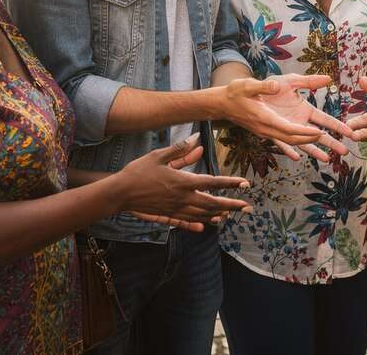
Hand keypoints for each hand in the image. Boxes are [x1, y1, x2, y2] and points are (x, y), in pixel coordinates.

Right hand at [119, 134, 252, 231]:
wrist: (120, 192)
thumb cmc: (139, 171)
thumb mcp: (159, 155)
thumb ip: (180, 150)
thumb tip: (198, 141)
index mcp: (183, 181)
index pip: (213, 182)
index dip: (230, 183)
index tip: (245, 184)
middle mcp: (182, 198)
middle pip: (212, 204)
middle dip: (231, 205)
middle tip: (246, 207)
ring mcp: (175, 209)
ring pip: (202, 215)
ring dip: (218, 214)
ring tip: (230, 215)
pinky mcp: (167, 215)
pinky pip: (186, 222)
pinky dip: (198, 224)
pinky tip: (205, 226)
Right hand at [217, 77, 328, 160]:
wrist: (222, 104)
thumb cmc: (235, 93)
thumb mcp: (248, 85)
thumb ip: (264, 86)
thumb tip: (276, 85)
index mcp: (265, 118)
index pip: (289, 129)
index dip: (305, 132)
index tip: (320, 133)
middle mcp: (266, 129)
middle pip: (292, 139)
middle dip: (312, 143)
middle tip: (330, 143)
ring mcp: (265, 132)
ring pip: (289, 143)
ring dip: (307, 148)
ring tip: (325, 155)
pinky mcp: (265, 131)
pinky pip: (282, 142)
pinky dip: (293, 148)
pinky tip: (298, 156)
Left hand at [253, 74, 356, 160]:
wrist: (250, 91)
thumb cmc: (272, 85)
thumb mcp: (291, 81)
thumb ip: (309, 81)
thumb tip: (328, 79)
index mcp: (305, 109)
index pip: (324, 119)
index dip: (337, 126)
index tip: (349, 132)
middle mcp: (298, 122)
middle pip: (318, 135)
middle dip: (332, 142)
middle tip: (345, 151)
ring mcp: (286, 129)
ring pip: (303, 143)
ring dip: (315, 151)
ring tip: (327, 159)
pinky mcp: (273, 133)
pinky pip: (281, 144)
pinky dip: (288, 150)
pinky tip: (296, 157)